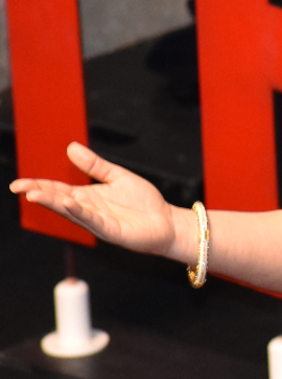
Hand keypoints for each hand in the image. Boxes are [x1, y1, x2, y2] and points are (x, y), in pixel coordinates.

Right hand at [9, 141, 176, 255]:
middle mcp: (89, 210)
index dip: (39, 185)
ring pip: (71, 212)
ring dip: (53, 203)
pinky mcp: (111, 231)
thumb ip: (95, 165)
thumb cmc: (144, 202)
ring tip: (34, 194)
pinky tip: (68, 203)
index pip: (58, 190)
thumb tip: (71, 147)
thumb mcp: (117, 176)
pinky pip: (92, 220)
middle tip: (18, 187)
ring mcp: (98, 222)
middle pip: (59, 201)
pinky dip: (79, 212)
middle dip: (39, 194)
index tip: (19, 182)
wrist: (167, 222)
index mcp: (88, 197)